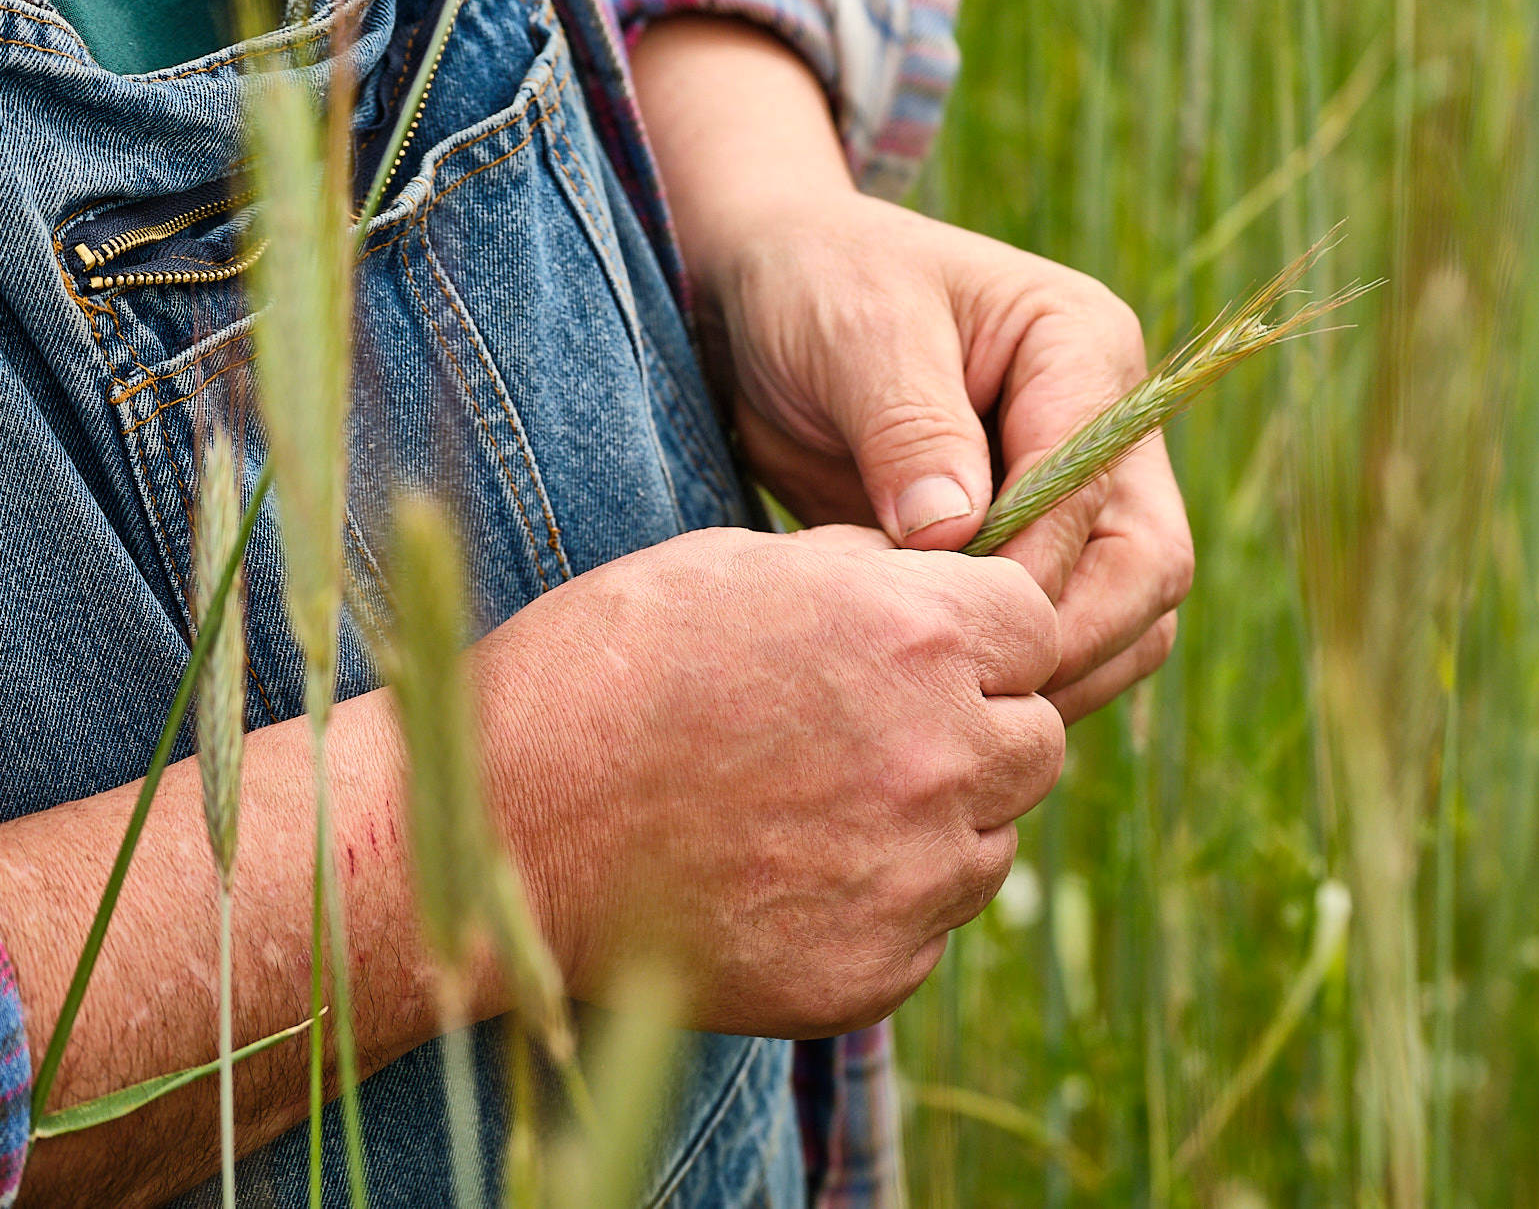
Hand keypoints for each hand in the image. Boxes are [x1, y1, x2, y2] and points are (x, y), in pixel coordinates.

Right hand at [471, 524, 1062, 1036]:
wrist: (501, 827)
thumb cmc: (605, 670)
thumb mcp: (742, 566)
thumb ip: (868, 577)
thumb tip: (934, 581)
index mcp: (918, 632)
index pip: (1035, 626)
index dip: (981, 634)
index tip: (924, 650)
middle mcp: (940, 753)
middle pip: (1036, 740)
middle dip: (976, 729)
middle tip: (873, 734)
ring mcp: (912, 875)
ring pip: (992, 841)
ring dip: (937, 823)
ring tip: (815, 808)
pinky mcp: (873, 972)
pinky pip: (926, 930)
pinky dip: (880, 907)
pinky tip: (785, 877)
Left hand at [630, 18, 1195, 722]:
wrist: (766, 298)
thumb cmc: (816, 286)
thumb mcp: (856, 331)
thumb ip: (910, 429)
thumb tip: (954, 535)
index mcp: (1084, 350)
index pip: (1097, 487)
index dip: (1031, 564)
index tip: (939, 611)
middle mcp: (1108, 428)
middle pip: (1150, 566)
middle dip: (1068, 637)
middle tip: (962, 688)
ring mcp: (1081, 496)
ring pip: (1129, 618)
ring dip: (1056, 670)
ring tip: (946, 702)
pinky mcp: (1036, 551)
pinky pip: (1067, 633)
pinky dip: (1021, 671)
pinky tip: (935, 691)